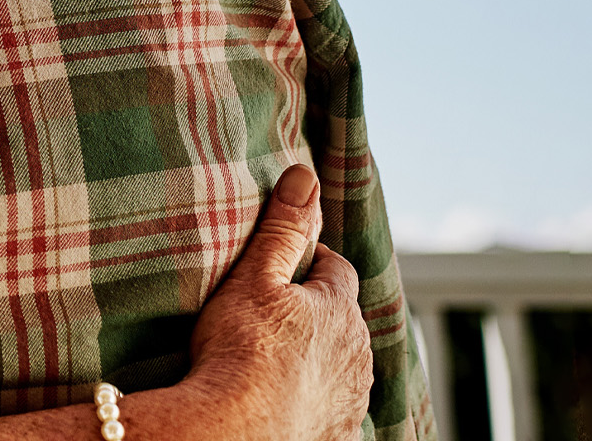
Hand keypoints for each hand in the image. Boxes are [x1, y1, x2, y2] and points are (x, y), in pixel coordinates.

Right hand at [182, 164, 372, 440]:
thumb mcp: (255, 277)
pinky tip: (288, 399)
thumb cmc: (238, 350)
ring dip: (321, 356)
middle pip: (343, 319)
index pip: (337, 270)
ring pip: (343, 364)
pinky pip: (334, 407)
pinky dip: (317, 399)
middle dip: (318, 311)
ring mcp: (351, 397)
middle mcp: (358, 354)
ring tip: (278, 357)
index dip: (311, 263)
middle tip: (273, 311)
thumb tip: (306, 176)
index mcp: (339, 309)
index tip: (282, 266)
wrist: (233, 430)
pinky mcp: (339, 432)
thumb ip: (283, 228)